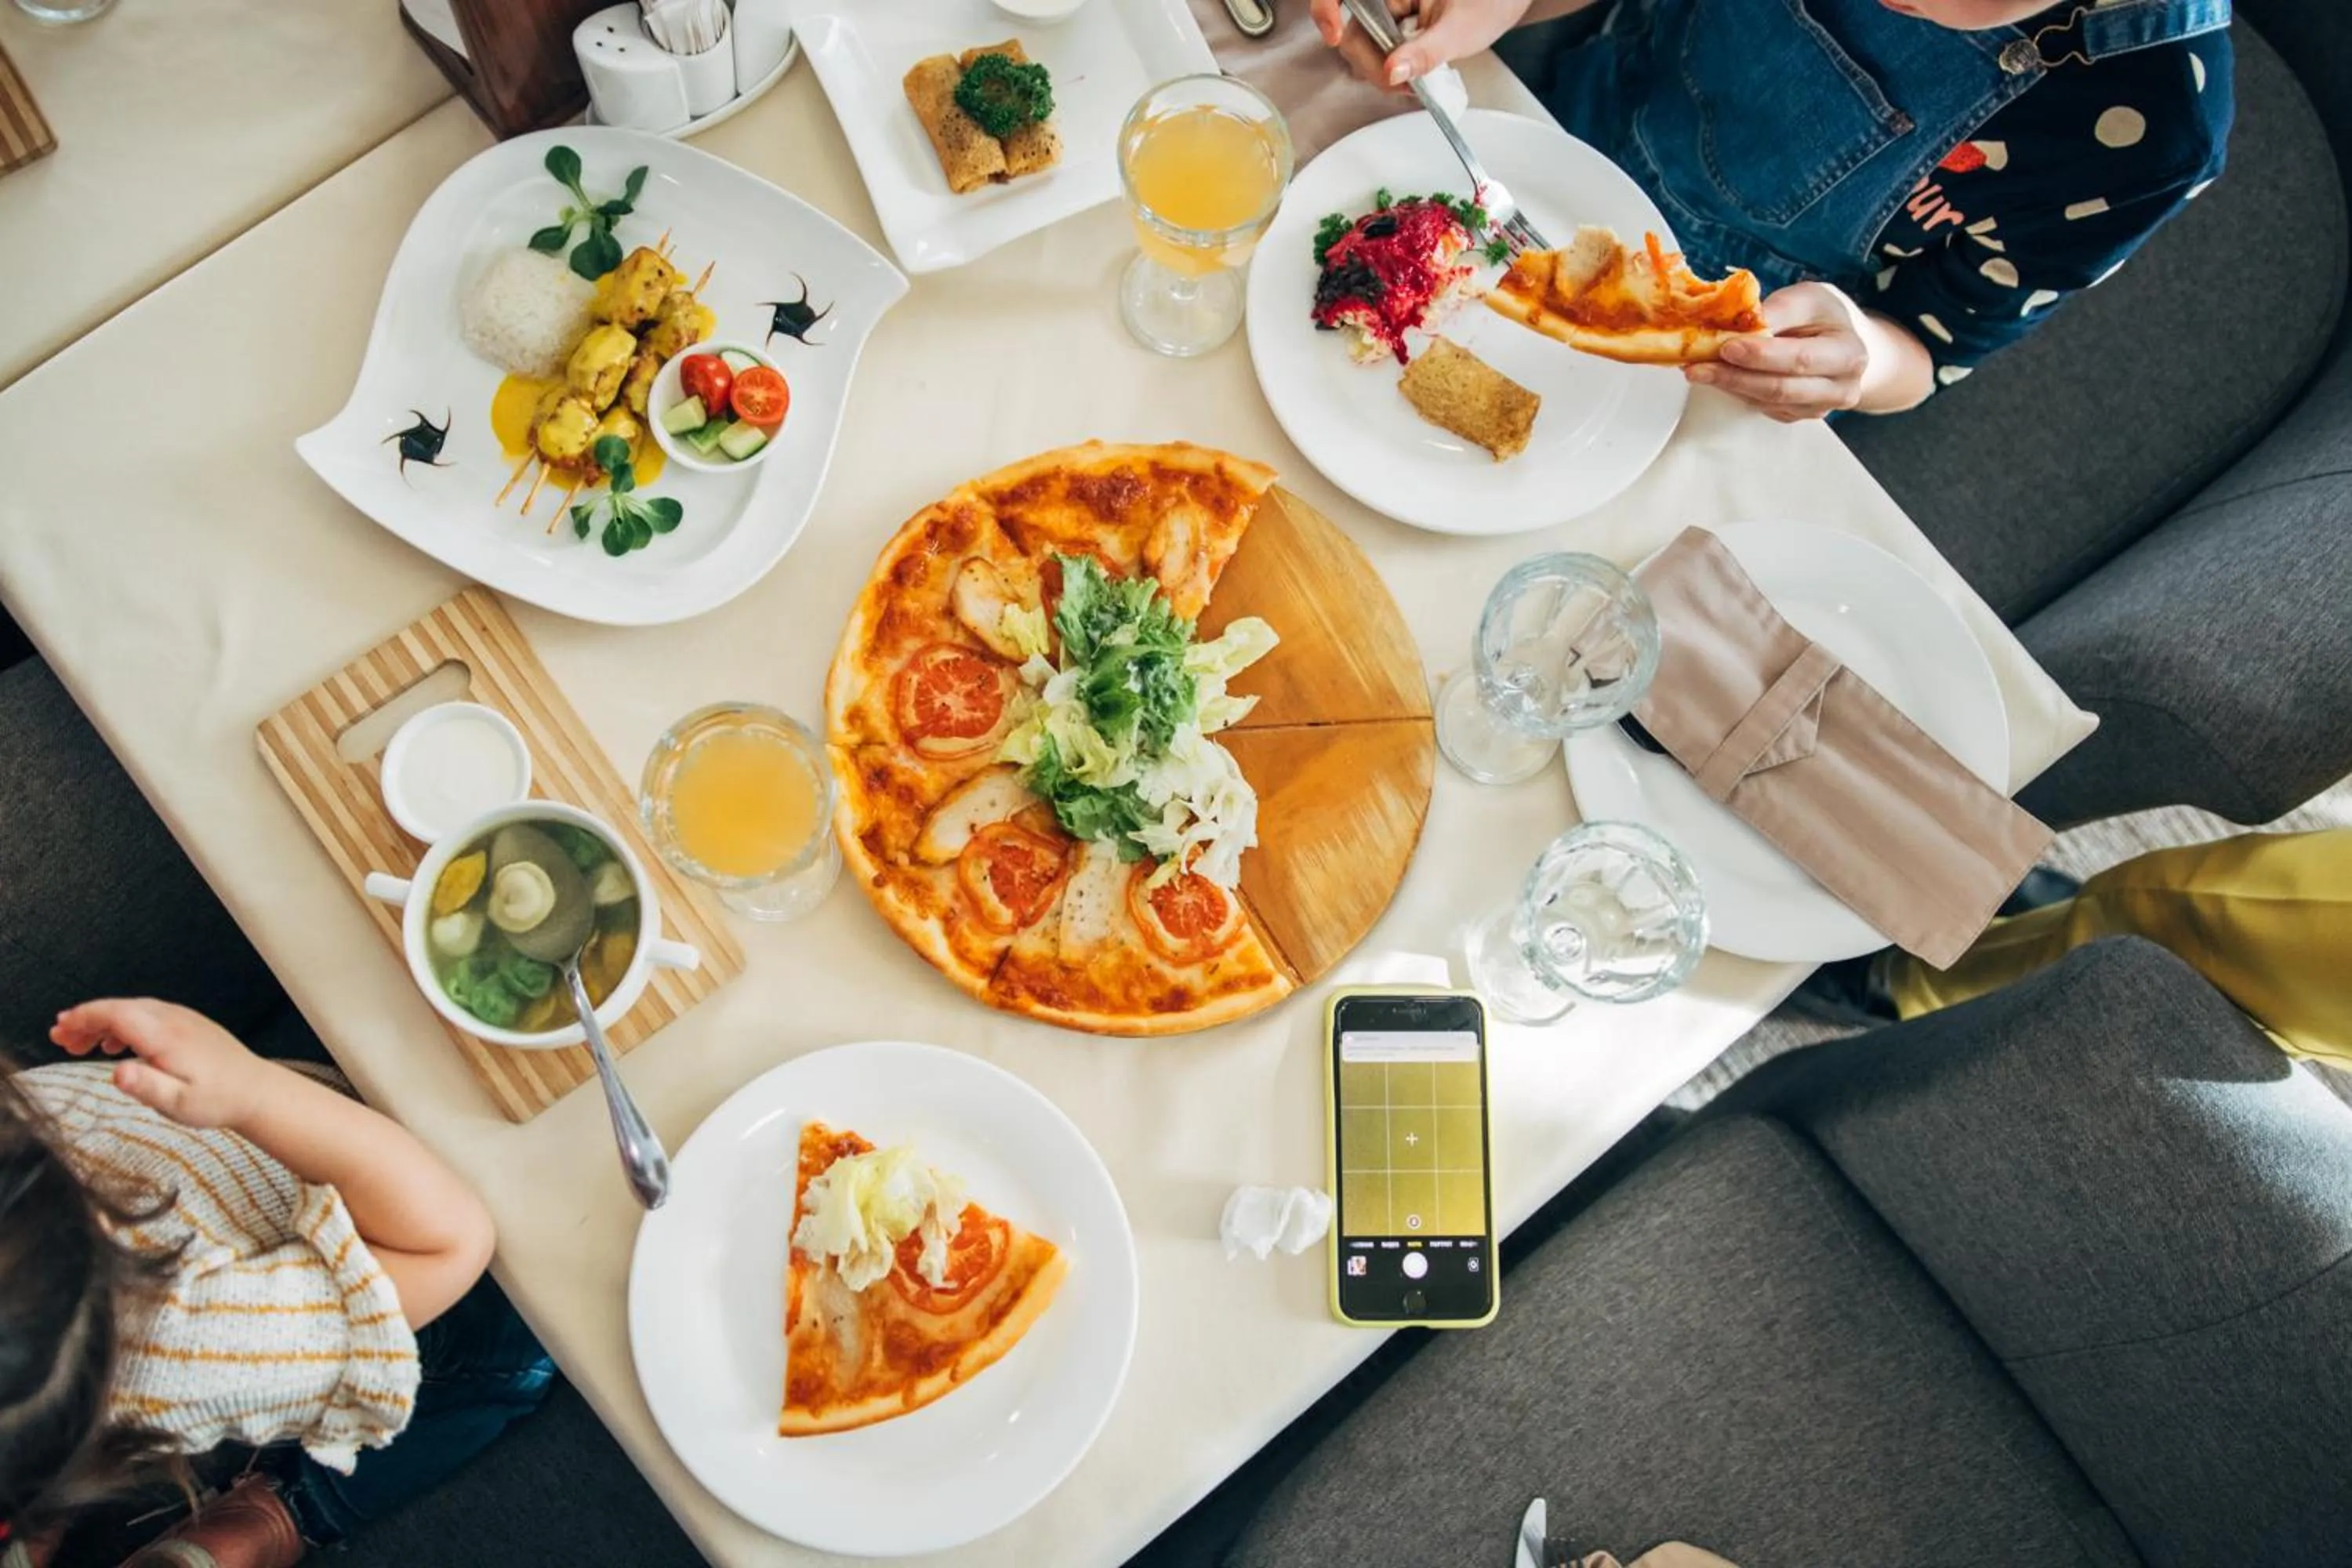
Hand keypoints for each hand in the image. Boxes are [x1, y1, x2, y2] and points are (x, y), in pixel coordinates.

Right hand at [51, 998, 272, 1129]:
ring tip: (78, 1045)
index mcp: (167, 1036)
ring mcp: (182, 1019)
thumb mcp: (178, 1103)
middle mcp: (174, 1020)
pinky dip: (123, 1024)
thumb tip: (116, 1072)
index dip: (85, 1017)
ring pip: (133, 1010)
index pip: (118, 1013)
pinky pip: (147, 1015)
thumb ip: (146, 1086)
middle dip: (85, 1019)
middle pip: (120, 1007)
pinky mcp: (187, 1025)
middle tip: (59, 1038)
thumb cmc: (218, 1100)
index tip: (60, 1027)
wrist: (256, 1092)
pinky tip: (114, 1045)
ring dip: (102, 1022)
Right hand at [1311, 0, 1531, 87]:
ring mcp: (1385, 10)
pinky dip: (1390, 67)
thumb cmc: (1490, 2)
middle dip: (1371, 63)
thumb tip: (1392, 72)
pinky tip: (1411, 74)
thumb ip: (1425, 52)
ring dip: (1382, 70)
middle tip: (1403, 83)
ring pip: (1361, 46)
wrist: (1505, 3)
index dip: (1324, 9)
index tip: (1334, 35)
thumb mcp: (1459, 30)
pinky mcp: (1389, 26)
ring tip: (1415, 80)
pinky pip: (1375, 50)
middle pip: (1351, 30)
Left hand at [1686, 282, 1876, 420]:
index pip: (1801, 359)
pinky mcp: (1798, 416)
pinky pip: (1763, 409)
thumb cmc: (1824, 316)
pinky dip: (1737, 392)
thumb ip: (1780, 310)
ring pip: (1767, 403)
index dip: (1761, 356)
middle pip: (1780, 389)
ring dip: (1728, 386)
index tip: (1727, 347)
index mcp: (1849, 354)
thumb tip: (1746, 322)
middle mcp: (1840, 388)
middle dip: (1734, 377)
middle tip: (1698, 366)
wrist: (1840, 340)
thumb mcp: (1808, 299)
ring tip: (1698, 369)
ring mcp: (1819, 408)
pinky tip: (1718, 376)